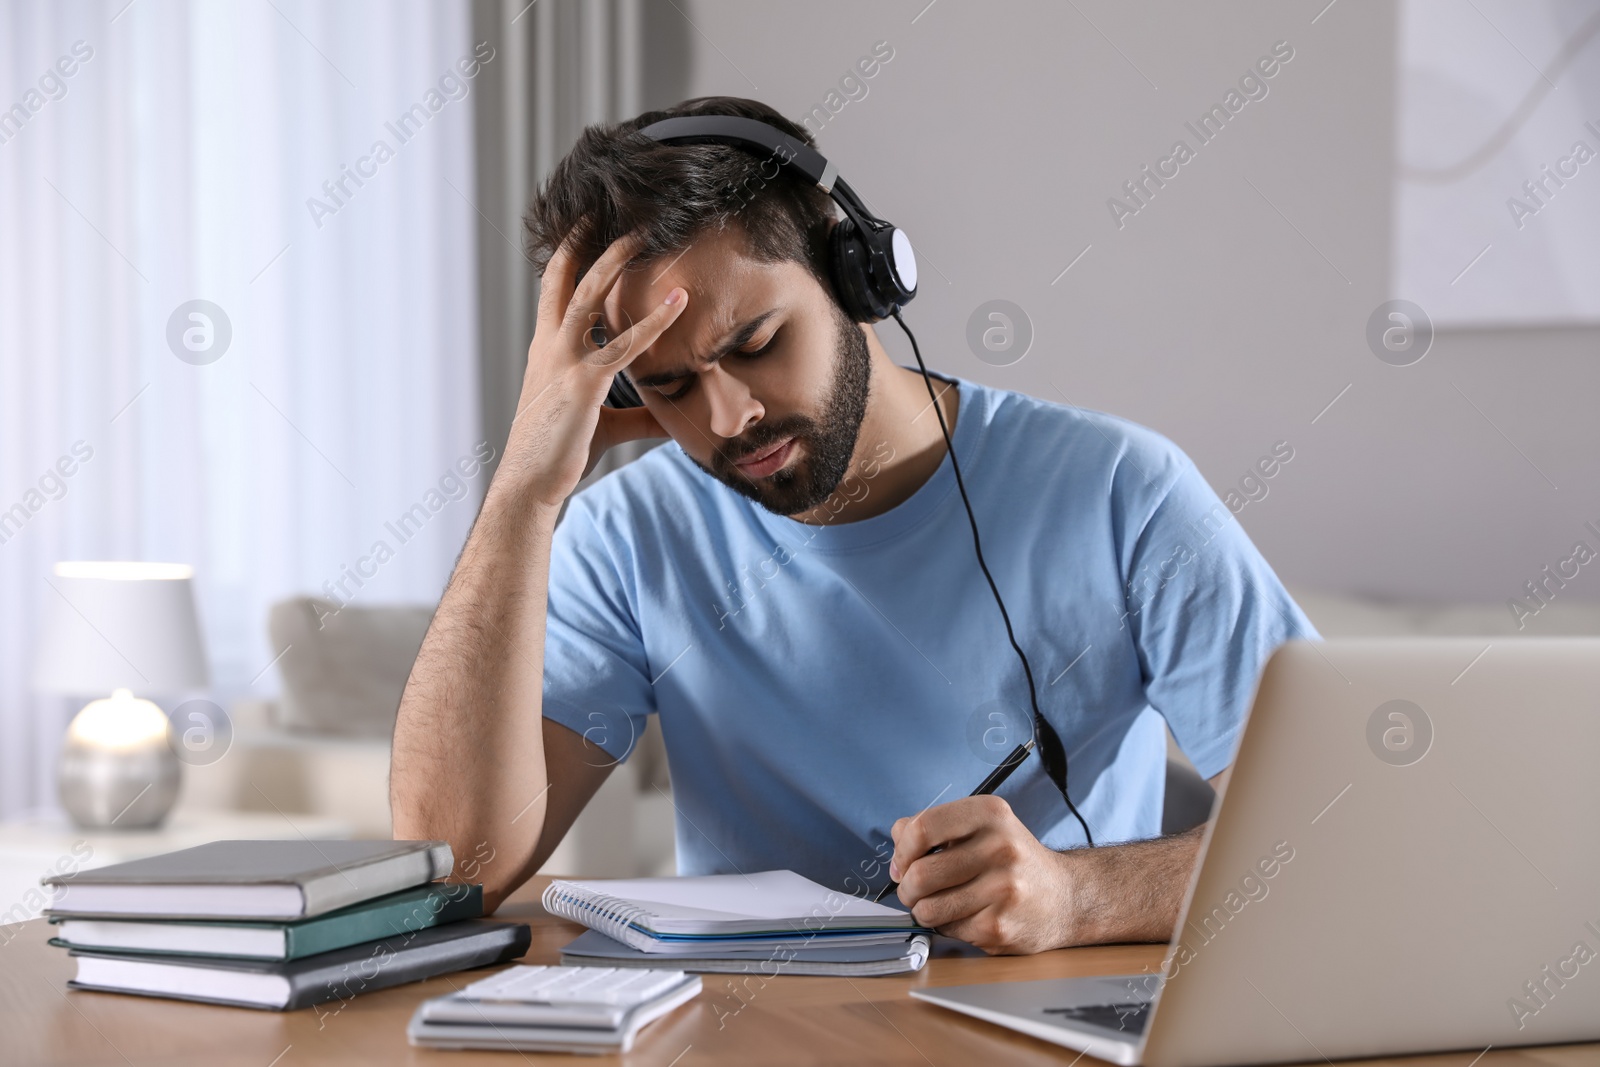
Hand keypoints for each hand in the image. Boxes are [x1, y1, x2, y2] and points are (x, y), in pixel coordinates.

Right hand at [494, 227, 687, 511]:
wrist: (530, 484)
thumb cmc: (560, 454)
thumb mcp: (604, 424)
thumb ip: (640, 412)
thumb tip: (672, 415)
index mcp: (547, 349)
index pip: (555, 288)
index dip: (568, 252)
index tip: (585, 222)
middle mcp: (550, 346)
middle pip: (568, 277)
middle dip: (589, 240)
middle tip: (613, 207)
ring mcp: (563, 361)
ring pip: (589, 296)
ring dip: (615, 261)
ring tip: (643, 233)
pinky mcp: (582, 384)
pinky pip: (621, 346)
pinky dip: (652, 324)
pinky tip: (678, 306)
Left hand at [889, 794, 1074, 954]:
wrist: (1065, 897)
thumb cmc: (1012, 860)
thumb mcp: (980, 826)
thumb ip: (933, 827)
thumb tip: (896, 846)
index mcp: (989, 814)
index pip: (922, 828)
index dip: (902, 850)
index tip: (903, 862)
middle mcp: (1000, 848)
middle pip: (920, 874)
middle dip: (907, 887)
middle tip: (915, 889)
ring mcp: (1002, 890)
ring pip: (927, 908)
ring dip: (923, 909)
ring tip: (940, 903)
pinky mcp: (999, 927)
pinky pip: (947, 930)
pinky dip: (948, 926)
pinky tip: (968, 915)